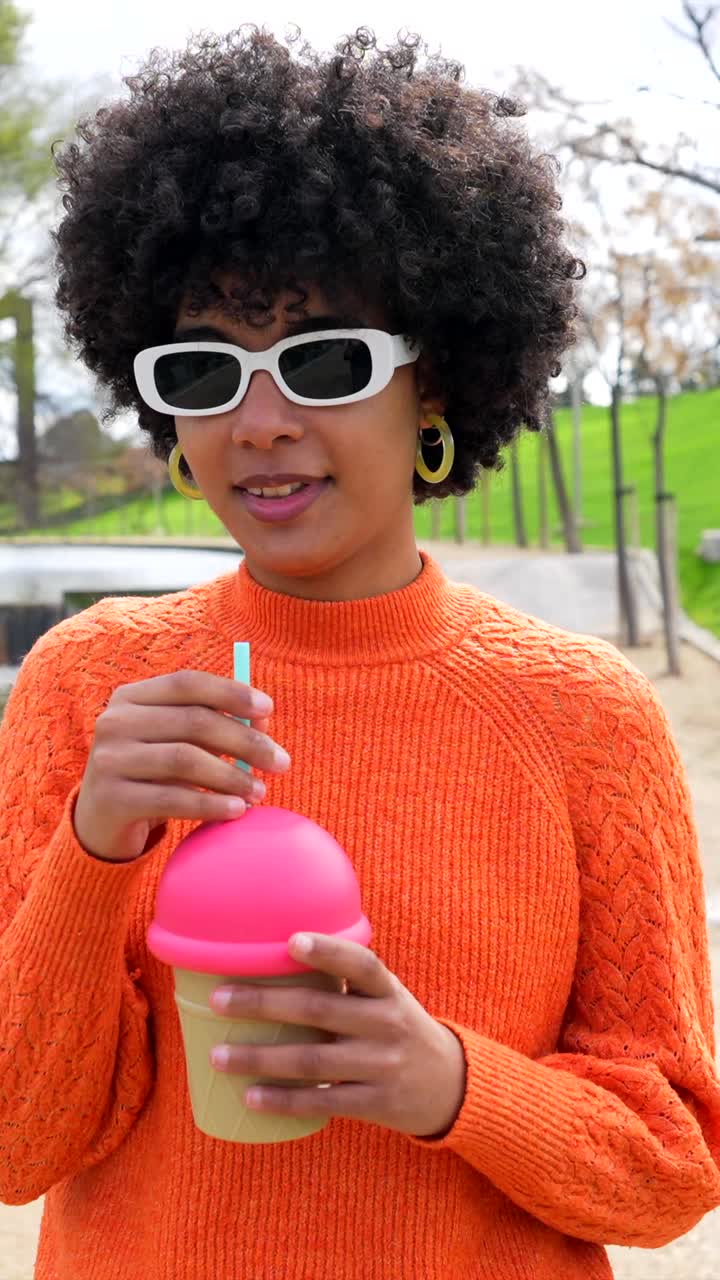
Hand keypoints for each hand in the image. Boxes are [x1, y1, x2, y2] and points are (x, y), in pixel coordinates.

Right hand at [74, 669, 289, 861]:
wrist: (102, 822)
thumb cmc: (153, 774)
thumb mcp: (179, 743)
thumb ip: (216, 726)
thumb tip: (262, 721)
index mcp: (132, 697)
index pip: (187, 683)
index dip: (231, 692)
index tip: (268, 709)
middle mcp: (115, 721)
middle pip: (193, 721)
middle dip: (245, 741)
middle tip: (281, 763)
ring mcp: (109, 759)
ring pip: (184, 760)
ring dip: (232, 776)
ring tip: (260, 792)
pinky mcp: (111, 798)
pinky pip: (171, 799)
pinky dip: (210, 804)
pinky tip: (236, 811)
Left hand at [209, 933, 466, 1138]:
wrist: (449, 1085)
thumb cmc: (397, 1028)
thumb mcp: (385, 998)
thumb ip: (346, 981)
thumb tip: (274, 953)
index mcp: (387, 991)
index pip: (361, 964)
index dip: (329, 951)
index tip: (291, 941)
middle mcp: (387, 1024)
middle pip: (319, 1010)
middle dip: (264, 1004)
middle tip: (218, 1000)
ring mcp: (382, 1065)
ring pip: (312, 1061)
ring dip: (260, 1058)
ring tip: (219, 1055)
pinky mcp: (376, 1103)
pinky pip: (322, 1101)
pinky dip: (283, 1100)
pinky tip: (251, 1098)